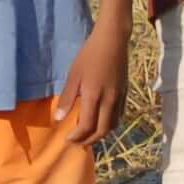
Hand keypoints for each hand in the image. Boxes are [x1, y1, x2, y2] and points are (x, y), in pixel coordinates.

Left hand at [56, 12, 130, 134]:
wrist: (113, 40)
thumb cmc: (89, 55)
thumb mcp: (74, 75)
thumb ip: (67, 98)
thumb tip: (59, 119)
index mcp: (94, 96)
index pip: (87, 126)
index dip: (77, 136)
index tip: (68, 139)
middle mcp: (109, 101)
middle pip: (102, 130)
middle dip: (89, 140)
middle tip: (77, 142)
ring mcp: (119, 98)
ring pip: (113, 125)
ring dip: (101, 134)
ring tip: (89, 135)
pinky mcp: (125, 93)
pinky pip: (119, 116)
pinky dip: (110, 124)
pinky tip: (102, 121)